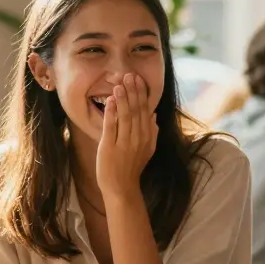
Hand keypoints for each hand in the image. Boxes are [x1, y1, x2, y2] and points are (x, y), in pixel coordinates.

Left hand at [96, 74, 157, 198]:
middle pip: (136, 110)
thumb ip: (152, 133)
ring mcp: (124, 143)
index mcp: (147, 137)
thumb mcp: (147, 151)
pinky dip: (112, 113)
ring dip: (123, 99)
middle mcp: (138, 138)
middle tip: (129, 75)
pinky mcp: (110, 147)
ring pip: (125, 116)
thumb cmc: (132, 169)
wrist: (122, 188)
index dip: (142, 94)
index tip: (139, 80)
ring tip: (120, 84)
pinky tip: (111, 101)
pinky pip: (112, 127)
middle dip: (133, 92)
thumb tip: (154, 116)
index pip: (145, 111)